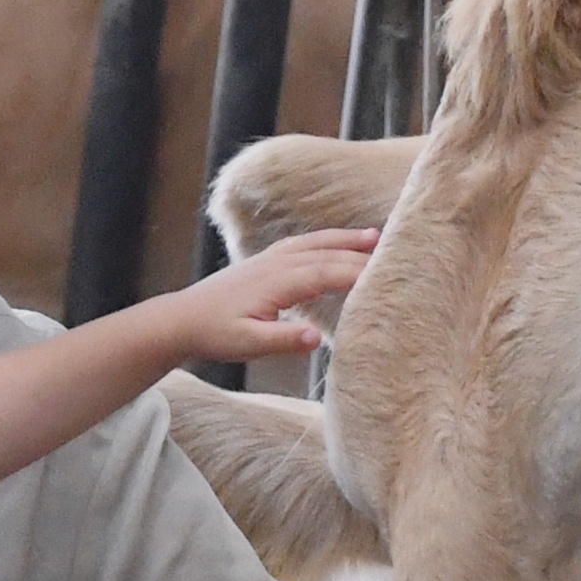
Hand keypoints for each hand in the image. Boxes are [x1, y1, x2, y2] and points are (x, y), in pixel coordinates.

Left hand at [162, 229, 375, 365]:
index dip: (361, 273)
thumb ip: (282, 341)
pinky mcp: (263, 264)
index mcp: (278, 281)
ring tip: (376, 236)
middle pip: (328, 254)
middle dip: (363, 253)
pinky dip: (324, 241)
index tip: (390, 276)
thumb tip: (316, 339)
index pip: (329, 272)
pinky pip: (301, 246)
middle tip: (400, 255)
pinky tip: (334, 244)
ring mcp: (269, 260)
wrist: (180, 320)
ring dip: (345, 239)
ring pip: (315, 243)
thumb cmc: (213, 334)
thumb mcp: (247, 345)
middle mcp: (276, 264)